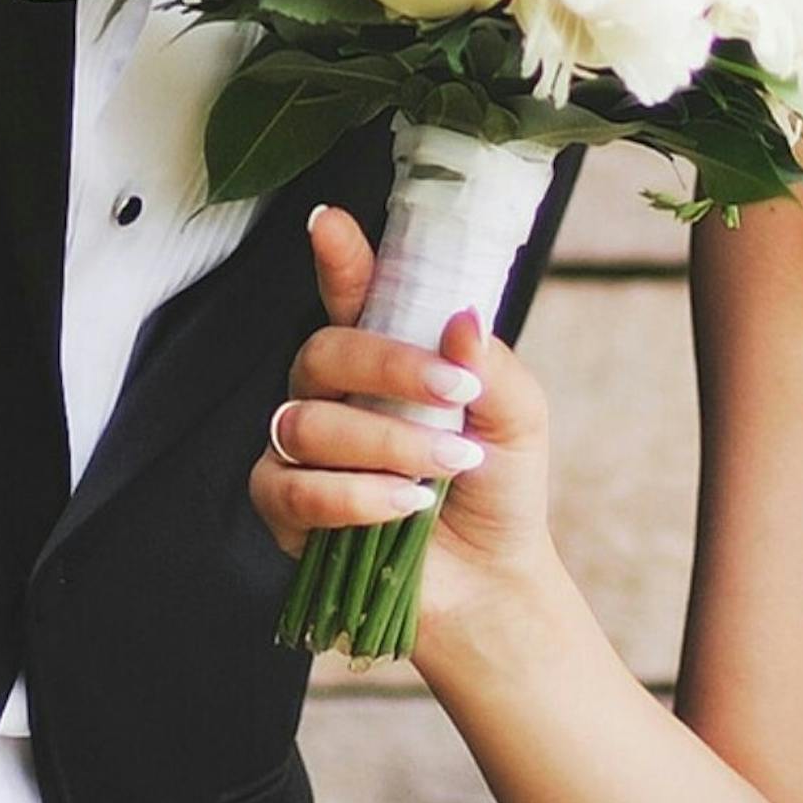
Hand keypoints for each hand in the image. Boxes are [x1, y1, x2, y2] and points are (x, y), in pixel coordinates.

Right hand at [249, 207, 558, 642]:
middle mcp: (332, 392)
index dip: (337, 257)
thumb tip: (460, 319)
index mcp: (383, 357)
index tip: (330, 223)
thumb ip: (492, 365)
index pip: (349, 294)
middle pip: (322, 350)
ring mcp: (301, 448)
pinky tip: (402, 506)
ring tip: (444, 471)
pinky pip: (295, 487)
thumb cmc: (498, 488)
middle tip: (457, 397)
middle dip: (391, 368)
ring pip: (309, 423)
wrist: (490, 580)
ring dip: (388, 445)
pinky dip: (355, 497)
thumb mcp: (517, 417)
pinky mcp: (285, 509)